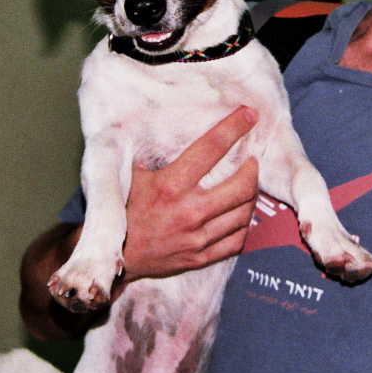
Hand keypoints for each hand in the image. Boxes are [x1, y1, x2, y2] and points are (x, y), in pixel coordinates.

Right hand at [120, 106, 258, 282]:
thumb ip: (156, 155)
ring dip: (251, 195)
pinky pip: (237, 240)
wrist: (119, 257)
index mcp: (171, 185)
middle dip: (252, 170)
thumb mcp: (135, 176)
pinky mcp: (201, 257)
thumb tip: (172, 129)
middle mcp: (189, 211)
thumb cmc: (126, 211)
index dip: (234, 128)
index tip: (249, 115)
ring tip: (248, 186)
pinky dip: (244, 225)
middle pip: (241, 185)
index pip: (211, 148)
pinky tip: (241, 214)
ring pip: (244, 213)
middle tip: (251, 162)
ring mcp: (197, 237)